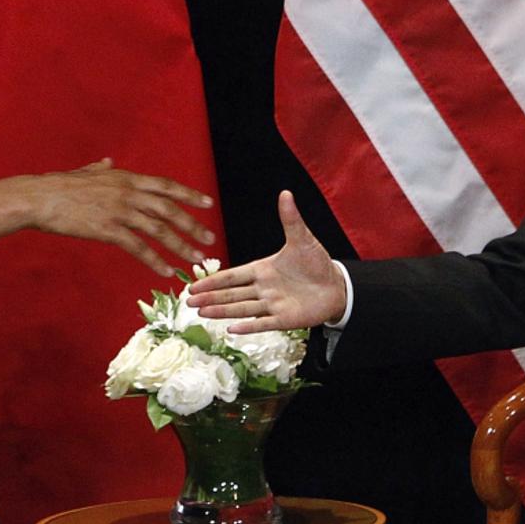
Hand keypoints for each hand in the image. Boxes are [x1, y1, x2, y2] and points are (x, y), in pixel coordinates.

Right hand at [0, 158, 215, 275]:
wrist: (40, 198)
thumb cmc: (60, 186)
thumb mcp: (86, 172)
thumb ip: (102, 169)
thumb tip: (108, 161)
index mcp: (127, 178)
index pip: (166, 186)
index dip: (188, 194)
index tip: (207, 203)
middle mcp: (128, 192)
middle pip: (169, 209)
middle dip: (192, 225)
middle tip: (209, 238)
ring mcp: (120, 211)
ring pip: (158, 230)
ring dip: (180, 245)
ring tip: (194, 259)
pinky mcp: (108, 229)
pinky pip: (138, 247)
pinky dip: (154, 260)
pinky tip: (165, 270)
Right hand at [186, 190, 345, 333]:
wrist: (337, 286)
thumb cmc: (317, 262)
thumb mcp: (302, 239)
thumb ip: (290, 219)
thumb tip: (285, 193)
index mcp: (263, 270)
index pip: (233, 275)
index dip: (213, 280)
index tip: (194, 285)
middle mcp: (263, 289)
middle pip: (232, 294)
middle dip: (210, 297)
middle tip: (188, 301)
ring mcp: (272, 305)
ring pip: (242, 309)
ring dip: (222, 311)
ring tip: (201, 313)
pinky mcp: (285, 319)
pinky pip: (264, 324)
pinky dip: (248, 327)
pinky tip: (231, 330)